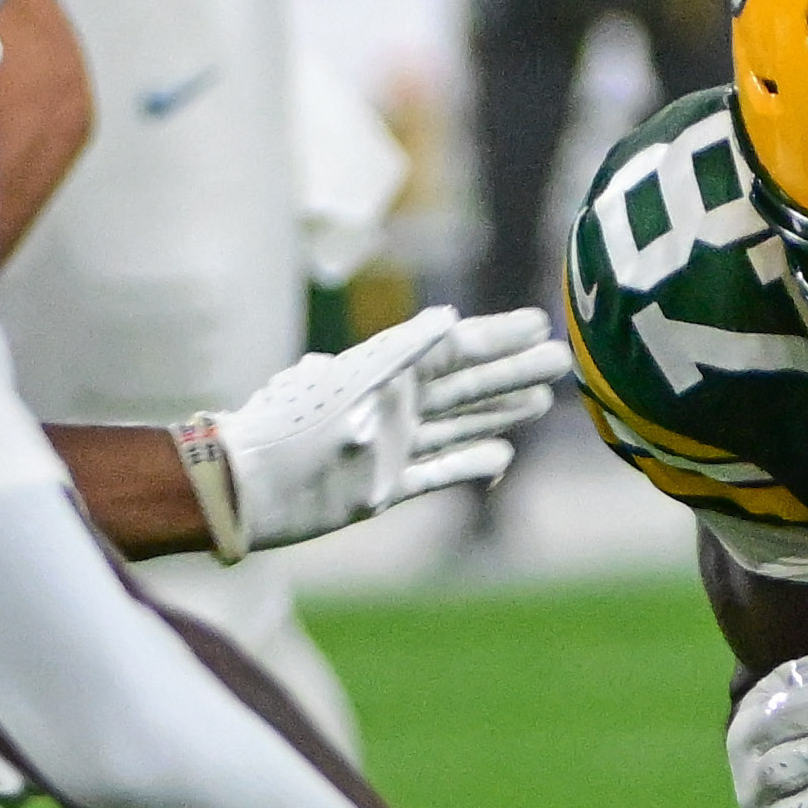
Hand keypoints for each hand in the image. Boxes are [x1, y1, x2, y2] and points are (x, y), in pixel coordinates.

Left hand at [204, 307, 568, 556]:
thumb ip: (402, 352)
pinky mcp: (382, 487)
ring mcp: (390, 446)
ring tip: (541, 400)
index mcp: (388, 374)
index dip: (498, 336)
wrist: (247, 487)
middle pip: (465, 385)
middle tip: (561, 359)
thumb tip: (453, 320)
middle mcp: (394, 406)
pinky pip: (437, 471)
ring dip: (498, 411)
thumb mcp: (354, 383)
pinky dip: (469, 463)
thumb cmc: (294, 429)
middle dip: (511, 371)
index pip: (456, 349)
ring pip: (458, 424)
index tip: (541, 323)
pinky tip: (503, 455)